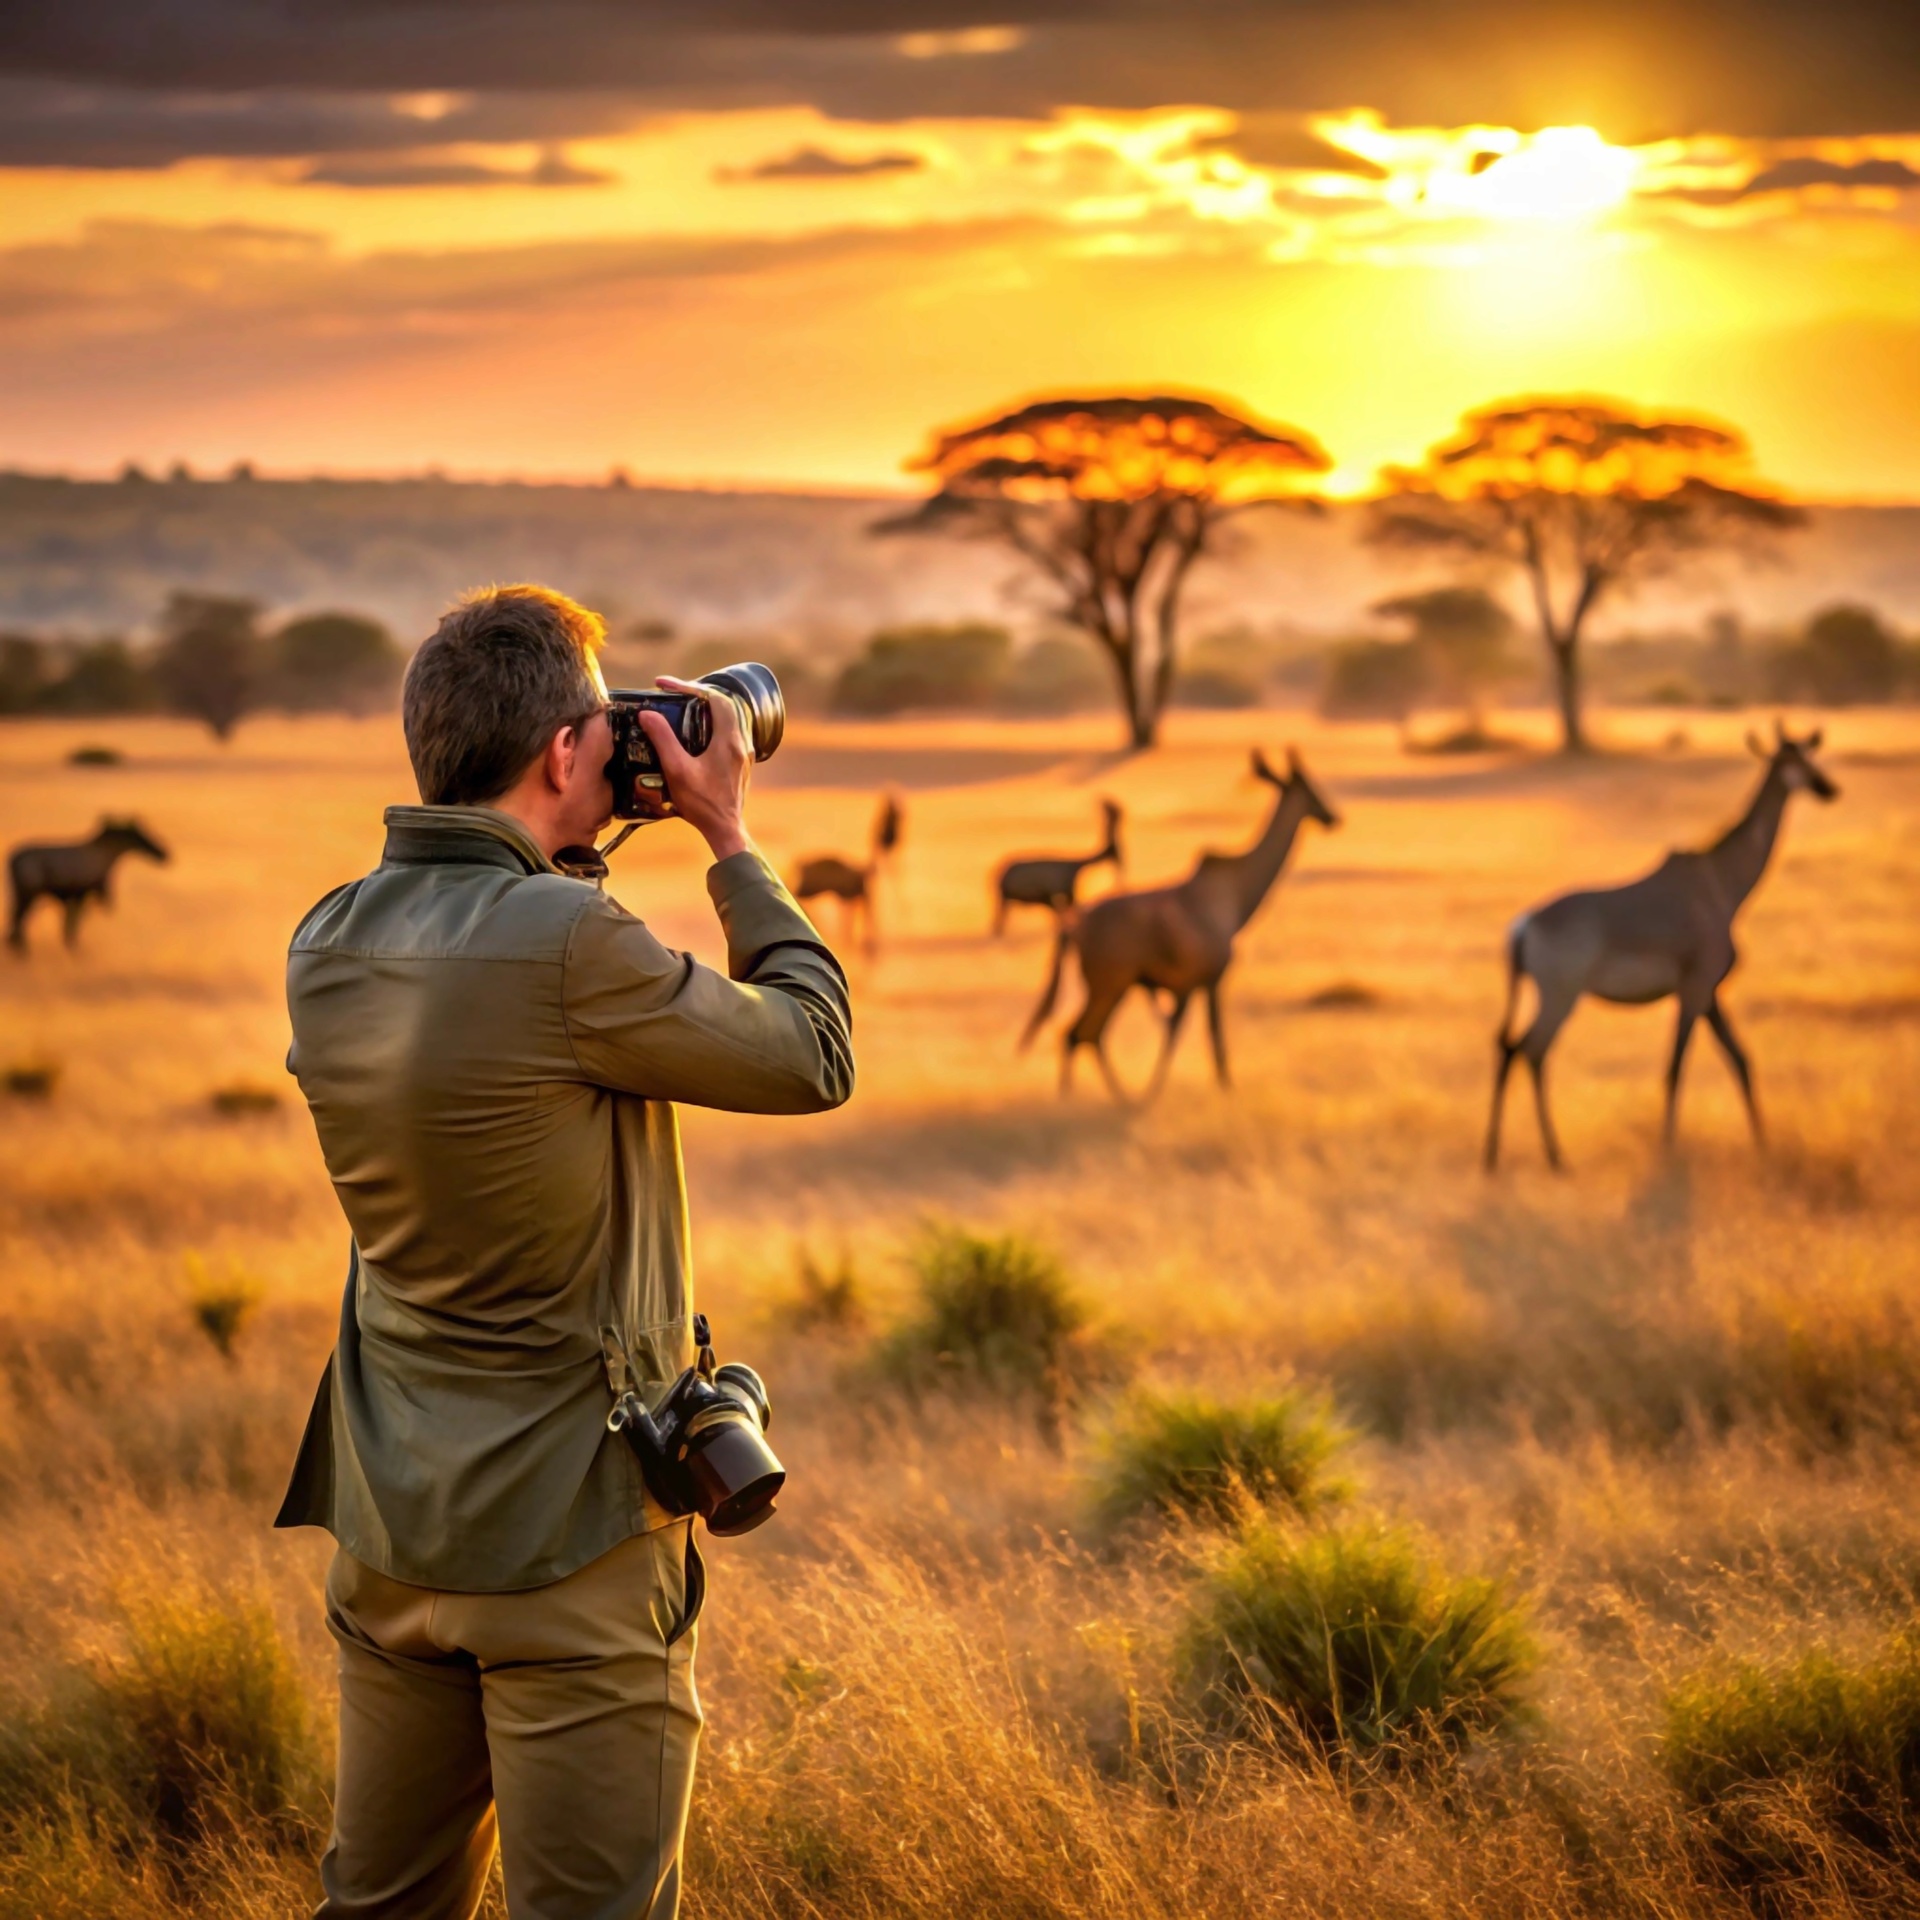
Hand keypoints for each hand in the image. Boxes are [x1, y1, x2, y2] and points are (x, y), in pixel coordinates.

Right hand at [637, 677, 754, 863]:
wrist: (724, 829)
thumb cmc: (702, 803)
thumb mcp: (677, 770)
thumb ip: (663, 740)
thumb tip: (648, 714)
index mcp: (728, 740)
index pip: (714, 698)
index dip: (689, 686)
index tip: (663, 684)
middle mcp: (741, 742)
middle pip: (723, 704)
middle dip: (697, 694)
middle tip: (672, 693)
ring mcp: (743, 753)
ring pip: (727, 717)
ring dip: (705, 708)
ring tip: (680, 708)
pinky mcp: (739, 762)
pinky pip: (727, 732)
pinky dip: (710, 724)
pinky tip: (694, 732)